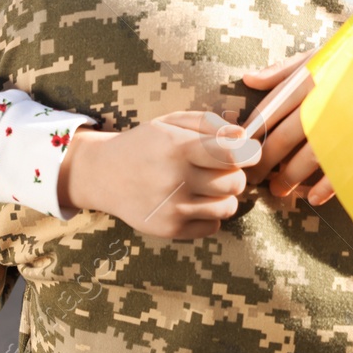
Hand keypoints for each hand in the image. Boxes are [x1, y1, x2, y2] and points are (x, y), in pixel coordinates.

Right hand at [58, 113, 260, 238]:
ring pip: (229, 207)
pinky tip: (192, 202)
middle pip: (236, 183)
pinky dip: (209, 215)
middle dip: (235, 174)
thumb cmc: (146, 144)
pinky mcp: (170, 230)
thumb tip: (244, 135)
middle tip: (220, 169)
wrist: (103, 174)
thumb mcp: (172, 122)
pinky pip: (213, 226)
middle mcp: (176, 180)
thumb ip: (210, 124)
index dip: (249, 153)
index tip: (246, 152)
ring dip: (224, 196)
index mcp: (179, 149)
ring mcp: (172, 209)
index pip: (233, 155)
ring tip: (206, 186)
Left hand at [242, 51, 334, 205]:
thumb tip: (249, 80)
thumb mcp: (319, 55)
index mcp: (308, 79)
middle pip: (283, 138)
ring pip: (307, 158)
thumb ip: (283, 69)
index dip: (252, 134)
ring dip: (288, 178)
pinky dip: (325, 187)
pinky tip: (313, 197)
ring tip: (278, 189)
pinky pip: (340, 169)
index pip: (269, 111)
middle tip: (253, 176)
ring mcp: (345, 124)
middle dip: (263, 161)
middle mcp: (323, 102)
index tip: (242, 148)